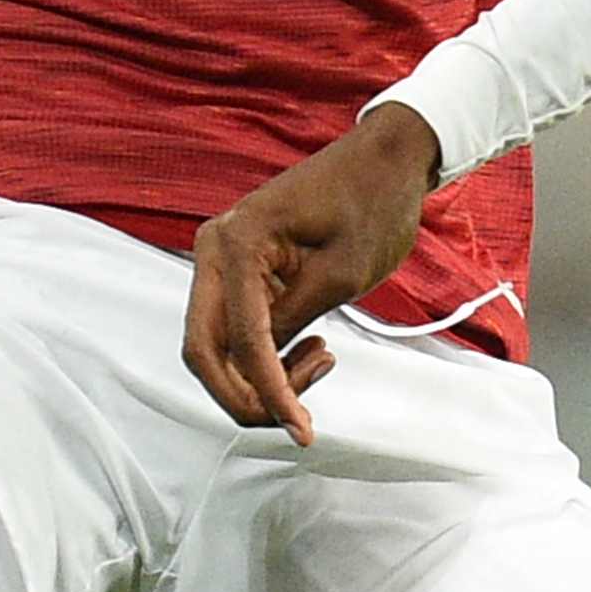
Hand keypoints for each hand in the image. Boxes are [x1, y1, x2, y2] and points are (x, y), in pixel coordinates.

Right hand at [184, 105, 443, 437]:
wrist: (385, 161)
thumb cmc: (371, 203)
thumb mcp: (340, 275)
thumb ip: (291, 323)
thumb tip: (260, 372)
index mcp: (235, 243)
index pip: (241, 339)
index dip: (270, 393)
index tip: (301, 430)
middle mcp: (214, 250)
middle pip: (204, 351)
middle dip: (246, 396)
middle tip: (299, 417)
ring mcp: (222, 260)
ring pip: (218, 347)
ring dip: (261, 375)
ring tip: (322, 359)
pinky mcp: (240, 272)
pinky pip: (237, 329)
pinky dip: (266, 355)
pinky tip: (311, 349)